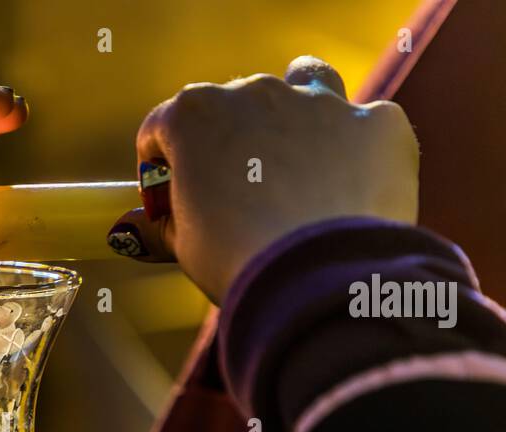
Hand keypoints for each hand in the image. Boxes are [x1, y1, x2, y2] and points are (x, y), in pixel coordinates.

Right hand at [110, 57, 418, 302]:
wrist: (320, 277)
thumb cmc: (238, 260)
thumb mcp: (183, 247)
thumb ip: (158, 227)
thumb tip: (128, 231)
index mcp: (194, 116)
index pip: (162, 127)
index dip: (161, 166)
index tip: (168, 199)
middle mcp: (255, 92)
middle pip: (234, 105)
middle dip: (232, 143)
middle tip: (236, 195)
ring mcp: (320, 102)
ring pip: (307, 80)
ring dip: (299, 109)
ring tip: (300, 156)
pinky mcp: (376, 123)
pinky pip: (366, 124)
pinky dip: (359, 149)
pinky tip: (353, 186)